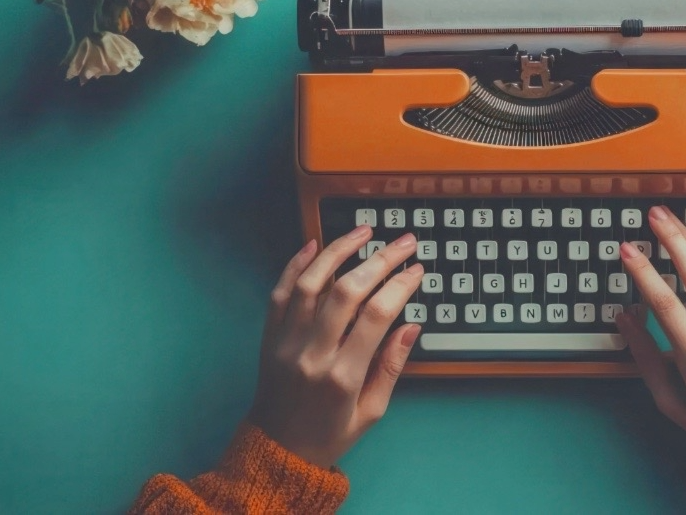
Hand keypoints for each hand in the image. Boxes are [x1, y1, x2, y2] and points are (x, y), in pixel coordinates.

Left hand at [247, 227, 422, 466]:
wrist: (275, 452)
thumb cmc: (329, 435)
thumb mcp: (372, 411)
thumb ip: (391, 366)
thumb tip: (412, 325)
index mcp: (343, 376)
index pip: (377, 316)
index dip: (400, 286)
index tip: (417, 270)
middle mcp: (312, 354)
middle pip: (347, 292)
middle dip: (380, 260)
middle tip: (404, 242)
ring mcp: (286, 343)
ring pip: (311, 283)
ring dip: (338, 251)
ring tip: (364, 231)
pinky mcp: (268, 338)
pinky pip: (280, 292)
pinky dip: (297, 265)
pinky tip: (316, 245)